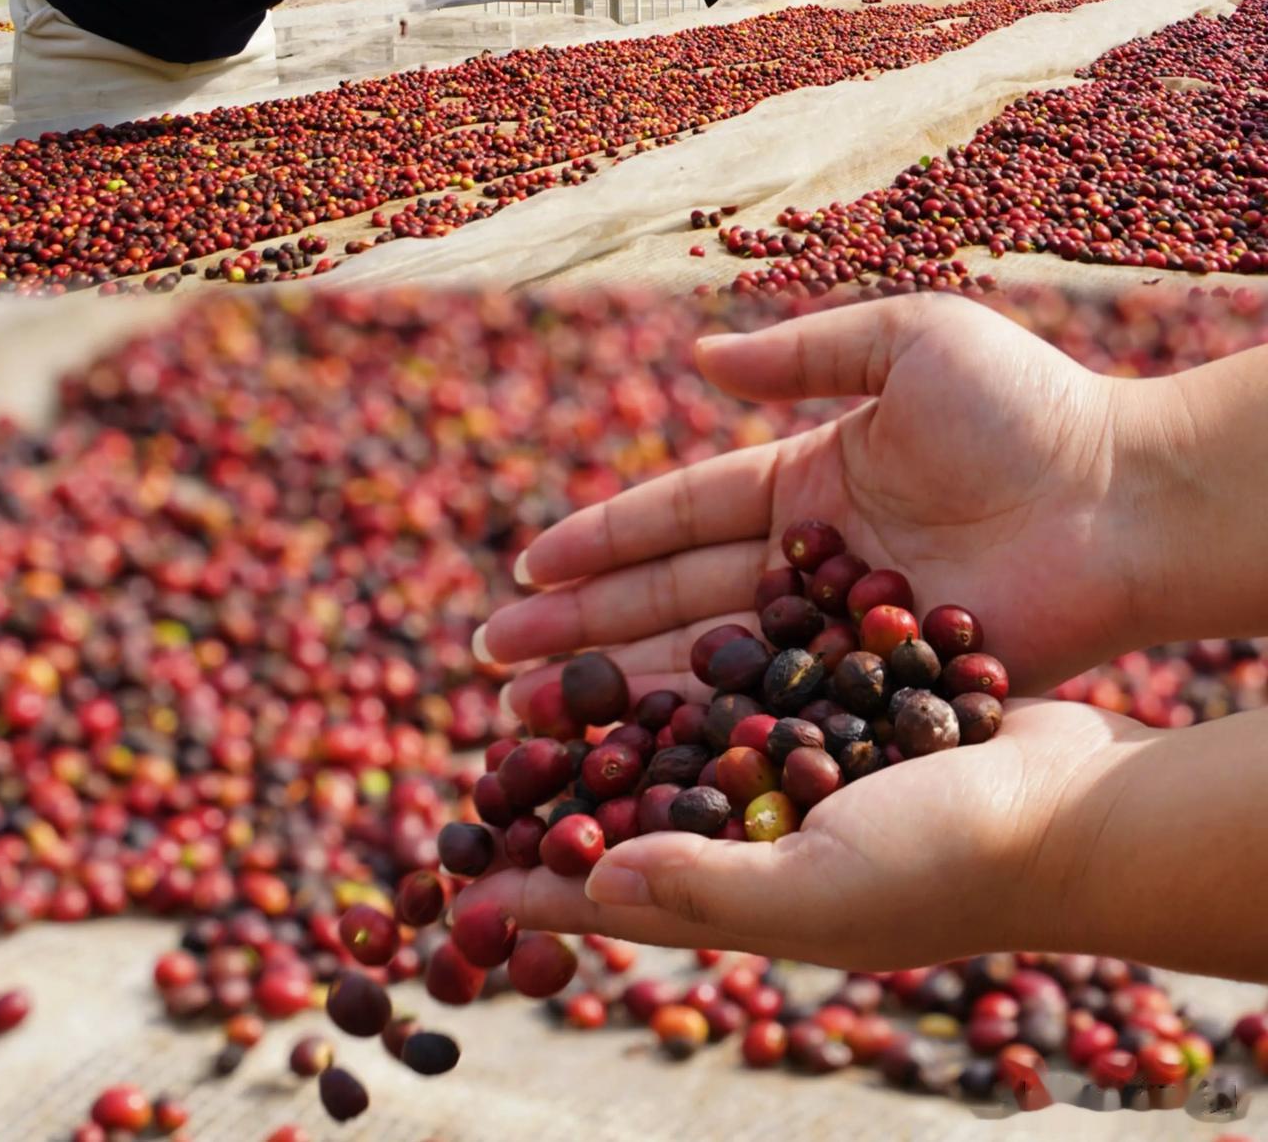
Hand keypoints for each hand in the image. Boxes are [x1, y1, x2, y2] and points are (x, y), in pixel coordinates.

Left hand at [456, 700, 1151, 969]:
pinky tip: (661, 636)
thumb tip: (591, 887)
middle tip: (483, 762)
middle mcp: (770, 837)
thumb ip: (708, 889)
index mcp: (755, 896)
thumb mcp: (820, 887)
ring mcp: (807, 775)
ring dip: (619, 723)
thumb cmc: (953, 861)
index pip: (623, 897)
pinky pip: (752, 691)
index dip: (541, 889)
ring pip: (686, 744)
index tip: (457, 874)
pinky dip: (701, 672)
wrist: (1076, 801)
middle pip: (641, 818)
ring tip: (549, 687)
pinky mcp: (841, 714)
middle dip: (564, 794)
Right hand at [480, 295, 1168, 710]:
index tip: (526, 567)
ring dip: (620, 688)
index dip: (603, 541)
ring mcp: (839, 635)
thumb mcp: (906, 345)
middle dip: (582, 628)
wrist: (1126, 498)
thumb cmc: (1026, 408)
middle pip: (674, 598)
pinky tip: (639, 759)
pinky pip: (777, 714)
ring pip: (709, 663)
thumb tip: (700, 359)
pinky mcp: (879, 691)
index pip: (681, 514)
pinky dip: (708, 734)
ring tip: (531, 717)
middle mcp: (809, 564)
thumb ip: (804, 355)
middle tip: (494, 659)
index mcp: (806, 481)